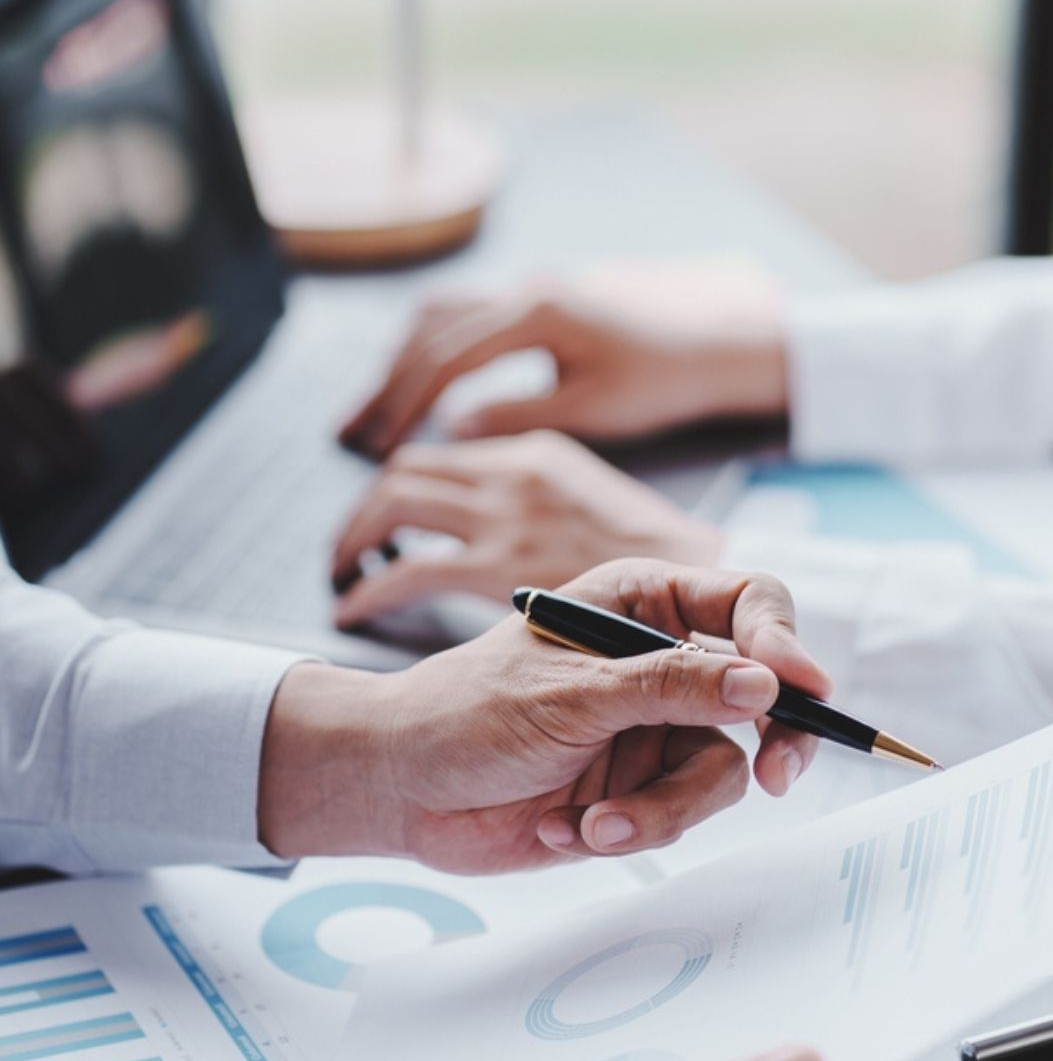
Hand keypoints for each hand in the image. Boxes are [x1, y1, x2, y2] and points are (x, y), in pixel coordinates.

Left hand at [259, 559, 829, 866]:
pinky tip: (561, 827)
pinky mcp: (640, 789)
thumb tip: (765, 684)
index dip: (785, 640)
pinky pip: (677, 815)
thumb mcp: (570, 695)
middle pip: (761, 693)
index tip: (804, 688)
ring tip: (595, 823)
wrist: (404, 790)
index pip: (745, 602)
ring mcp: (653, 729)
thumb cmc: (466, 712)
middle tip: (776, 777)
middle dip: (770, 741)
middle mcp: (659, 662)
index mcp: (641, 603)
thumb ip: (668, 687)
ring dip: (662, 807)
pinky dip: (626, 830)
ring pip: (721, 770)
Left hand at [331, 431, 722, 625]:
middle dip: (364, 509)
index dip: (397, 485)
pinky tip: (351, 609)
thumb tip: (518, 517)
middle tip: (349, 546)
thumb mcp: (597, 506)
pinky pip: (406, 571)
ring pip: (390, 504)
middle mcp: (513, 471)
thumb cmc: (657, 569)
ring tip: (342, 571)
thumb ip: (548, 502)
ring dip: (353, 538)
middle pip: (402, 468)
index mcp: (537, 451)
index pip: (442, 452)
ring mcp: (505, 516)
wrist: (702, 592)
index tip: (379, 518)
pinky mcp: (499, 568)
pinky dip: (368, 590)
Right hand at [339, 262, 789, 456]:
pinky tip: (418, 384)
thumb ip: (519, 415)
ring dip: (401, 363)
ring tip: (372, 413)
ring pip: (439, 316)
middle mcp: (525, 291)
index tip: (378, 445)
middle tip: (350, 433)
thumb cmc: (664, 378)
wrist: (714, 340)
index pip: (447, 357)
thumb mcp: (593, 409)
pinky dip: (430, 350)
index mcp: (538, 313)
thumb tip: (451, 428)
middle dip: (387, 385)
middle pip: (429, 332)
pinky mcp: (536, 304)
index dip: (405, 404)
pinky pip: (463, 317)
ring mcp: (529, 291)